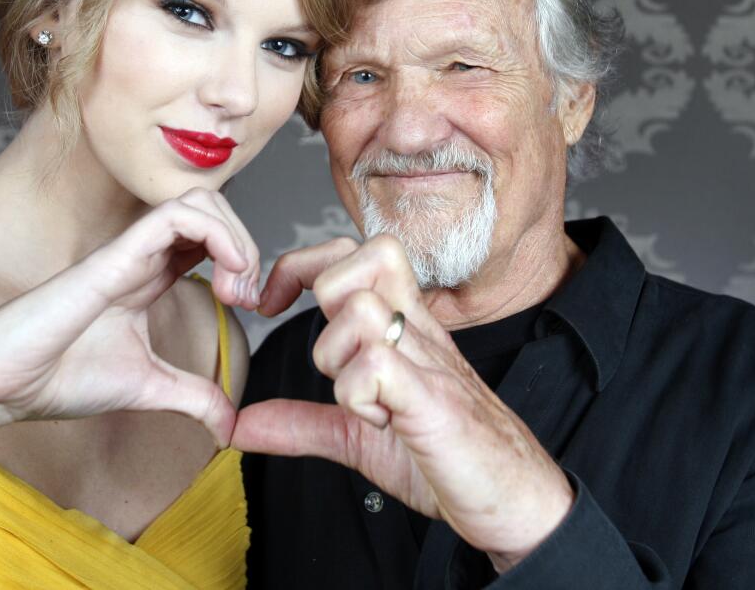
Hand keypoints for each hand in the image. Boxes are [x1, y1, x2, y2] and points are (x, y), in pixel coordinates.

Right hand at [0, 188, 258, 446]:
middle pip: (211, 208)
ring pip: (198, 201)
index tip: (251, 306)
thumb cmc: (57, 377)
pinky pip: (174, 216)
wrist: (0, 384)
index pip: (208, 237)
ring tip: (237, 287)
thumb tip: (229, 426)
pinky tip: (223, 279)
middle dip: (247, 242)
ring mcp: (128, 251)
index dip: (242, 258)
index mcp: (147, 277)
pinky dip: (215, 235)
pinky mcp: (113, 257)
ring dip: (235, 237)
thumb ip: (192, 398)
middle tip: (248, 296)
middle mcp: (141, 255)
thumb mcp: (147, 388)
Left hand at [233, 235, 573, 569]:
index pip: (353, 254)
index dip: (301, 264)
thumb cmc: (449, 457)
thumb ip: (302, 422)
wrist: (516, 501)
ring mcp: (428, 361)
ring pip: (360, 309)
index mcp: (400, 329)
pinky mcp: (434, 401)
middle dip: (319, 297)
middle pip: (360, 257)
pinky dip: (358, 395)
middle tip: (323, 354)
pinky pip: (377, 366)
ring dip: (337, 356)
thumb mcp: (359, 436)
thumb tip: (239, 424)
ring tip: (359, 399)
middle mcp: (416, 331)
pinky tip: (378, 421)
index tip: (270, 303)